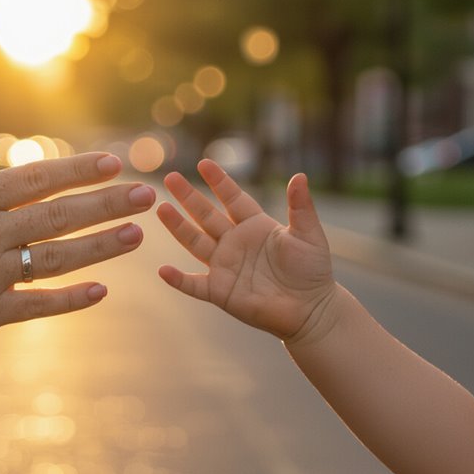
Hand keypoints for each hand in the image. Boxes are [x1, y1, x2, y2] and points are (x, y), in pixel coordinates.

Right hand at [0, 86, 155, 355]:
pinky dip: (70, 299)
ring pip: (56, 259)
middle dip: (107, 204)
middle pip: (58, 216)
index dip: (78, 170)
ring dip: (100, 247)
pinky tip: (102, 291)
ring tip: (137, 235)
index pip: (36, 179)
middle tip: (146, 196)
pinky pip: (37, 305)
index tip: (114, 162)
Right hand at [156, 160, 335, 343]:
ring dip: (178, 227)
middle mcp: (235, 243)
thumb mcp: (308, 234)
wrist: (311, 310)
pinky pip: (194, 285)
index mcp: (254, 226)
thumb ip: (300, 207)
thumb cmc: (312, 271)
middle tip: (170, 178)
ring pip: (195, 243)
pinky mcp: (221, 291)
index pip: (232, 198)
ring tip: (161, 208)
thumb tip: (300, 176)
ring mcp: (225, 267)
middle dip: (189, 197)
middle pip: (206, 216)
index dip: (219, 181)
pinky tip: (163, 270)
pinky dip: (179, 279)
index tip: (203, 163)